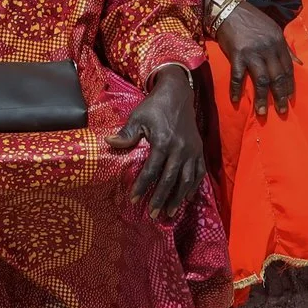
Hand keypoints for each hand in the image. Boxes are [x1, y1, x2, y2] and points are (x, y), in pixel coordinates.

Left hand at [107, 67, 205, 220]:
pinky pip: (199, 172)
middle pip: (170, 179)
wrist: (177, 93)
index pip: (151, 170)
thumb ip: (126, 133)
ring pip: (187, 179)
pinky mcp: (199, 150)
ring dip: (178, 197)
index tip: (134, 200)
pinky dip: (194, 187)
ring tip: (170, 212)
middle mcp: (179, 148)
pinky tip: (187, 198)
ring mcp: (192, 150)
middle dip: (161, 198)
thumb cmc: (154, 106)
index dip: (142, 186)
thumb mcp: (138, 117)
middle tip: (153, 215)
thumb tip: (108, 142)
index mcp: (162, 141)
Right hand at [212, 0, 294, 117]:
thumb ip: (286, 47)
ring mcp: (252, 52)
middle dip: (280, 96)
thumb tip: (300, 63)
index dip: (289, 85)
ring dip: (262, 98)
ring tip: (263, 112)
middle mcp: (268, 49)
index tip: (289, 98)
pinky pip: (238, 76)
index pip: (288, 68)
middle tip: (282, 111)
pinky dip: (236, 90)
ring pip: (261, 80)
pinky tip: (236, 100)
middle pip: (277, 77)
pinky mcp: (237, 55)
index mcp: (278, 42)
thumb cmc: (251, 19)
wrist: (228, 9)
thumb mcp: (273, 29)